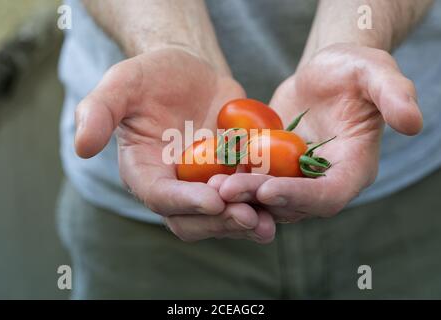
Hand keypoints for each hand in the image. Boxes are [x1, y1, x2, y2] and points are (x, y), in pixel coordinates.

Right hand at [75, 48, 274, 241]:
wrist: (190, 72)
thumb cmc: (153, 76)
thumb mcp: (123, 83)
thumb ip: (99, 110)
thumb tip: (80, 146)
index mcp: (144, 171)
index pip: (160, 197)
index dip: (184, 202)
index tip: (213, 198)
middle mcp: (173, 186)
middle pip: (192, 219)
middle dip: (219, 221)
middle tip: (247, 215)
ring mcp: (203, 185)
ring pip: (222, 218)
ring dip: (245, 222)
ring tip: (270, 221)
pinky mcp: (230, 177)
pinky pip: (246, 199)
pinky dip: (264, 204)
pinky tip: (284, 201)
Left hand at [217, 44, 422, 221]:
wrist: (325, 73)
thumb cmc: (353, 70)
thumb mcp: (375, 73)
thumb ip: (394, 95)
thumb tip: (413, 123)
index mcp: (354, 168)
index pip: (330, 195)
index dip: (302, 197)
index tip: (270, 190)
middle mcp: (325, 181)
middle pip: (294, 203)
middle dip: (261, 199)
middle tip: (228, 191)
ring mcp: (298, 178)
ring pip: (269, 198)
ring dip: (242, 196)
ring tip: (212, 187)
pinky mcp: (276, 168)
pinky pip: (254, 181)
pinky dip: (234, 180)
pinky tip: (209, 173)